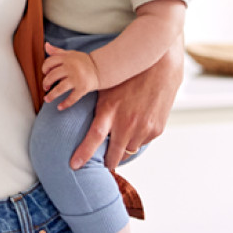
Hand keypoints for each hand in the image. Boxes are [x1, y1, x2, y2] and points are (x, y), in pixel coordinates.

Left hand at [41, 43, 99, 108]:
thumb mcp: (71, 54)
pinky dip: (65, 104)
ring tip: (47, 99)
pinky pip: (72, 98)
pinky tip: (59, 107)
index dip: (44, 68)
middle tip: (45, 87)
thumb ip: (58, 51)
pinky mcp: (83, 88)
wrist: (101, 69)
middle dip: (46, 83)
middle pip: (52, 76)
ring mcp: (77, 79)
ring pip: (60, 88)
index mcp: (67, 59)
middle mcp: (71, 68)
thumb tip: (46, 45)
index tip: (44, 73)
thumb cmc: (83, 62)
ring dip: (51, 95)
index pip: (49, 63)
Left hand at [70, 37, 183, 169]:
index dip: (83, 153)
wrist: (158, 66)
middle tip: (104, 166)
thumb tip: (78, 118)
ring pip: (129, 149)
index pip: (94, 137)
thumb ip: (95, 106)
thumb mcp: (106, 88)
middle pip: (114, 153)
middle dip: (108, 163)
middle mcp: (127, 122)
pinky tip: (138, 124)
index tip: (74, 166)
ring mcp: (143, 127)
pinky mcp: (156, 129)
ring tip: (123, 133)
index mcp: (110, 111)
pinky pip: (143, 142)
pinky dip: (138, 138)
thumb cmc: (126, 76)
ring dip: (124, 146)